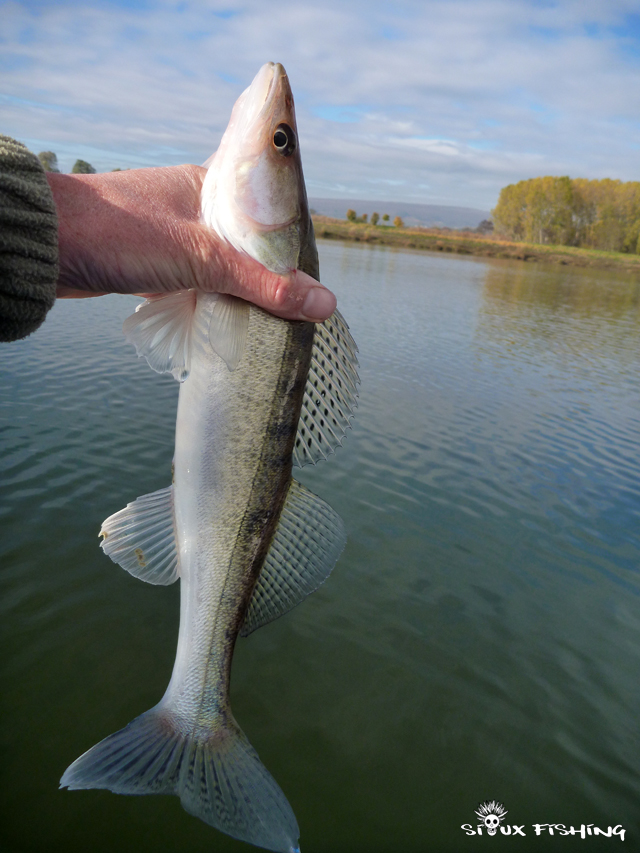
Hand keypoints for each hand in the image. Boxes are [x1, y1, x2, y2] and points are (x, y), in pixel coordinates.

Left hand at [47, 165, 335, 321]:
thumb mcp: (201, 257)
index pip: (267, 213)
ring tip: (268, 321)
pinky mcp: (151, 262)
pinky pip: (194, 282)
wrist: (45, 245)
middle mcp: (193, 206)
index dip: (293, 245)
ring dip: (238, 292)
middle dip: (268, 276)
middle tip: (296, 311)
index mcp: (209, 186)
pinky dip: (209, 300)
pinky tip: (224, 321)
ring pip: (219, 266)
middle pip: (246, 244)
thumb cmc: (121, 233)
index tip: (315, 280)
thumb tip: (324, 304)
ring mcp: (171, 235)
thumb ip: (261, 282)